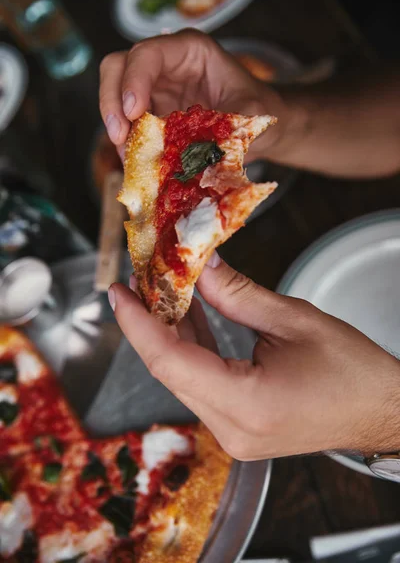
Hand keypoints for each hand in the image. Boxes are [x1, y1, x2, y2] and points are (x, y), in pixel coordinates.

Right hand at [99, 29, 287, 160]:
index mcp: (190, 50)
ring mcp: (155, 88)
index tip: (133, 113)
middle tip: (119, 136)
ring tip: (128, 157)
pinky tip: (136, 164)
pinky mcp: (151, 113)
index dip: (134, 80)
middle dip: (111, 101)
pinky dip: (127, 144)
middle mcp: (166, 64)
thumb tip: (206, 156)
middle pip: (118, 67)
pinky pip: (128, 125)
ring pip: (114, 95)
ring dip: (116, 128)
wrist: (260, 123)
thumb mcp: (252, 115)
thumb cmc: (257, 108)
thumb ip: (230, 128)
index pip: (148, 53)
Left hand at [108, 256, 399, 459]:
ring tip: (161, 290)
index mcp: (247, 404)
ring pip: (183, 378)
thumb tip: (197, 265)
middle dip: (150, 323)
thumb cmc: (354, 370)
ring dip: (171, 333)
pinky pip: (202, 386)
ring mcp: (233, 435)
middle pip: (170, 370)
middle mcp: (231, 430)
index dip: (137, 324)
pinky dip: (193, 350)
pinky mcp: (238, 428)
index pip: (170, 361)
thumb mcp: (294, 320)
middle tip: (141, 280)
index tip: (118, 292)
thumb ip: (236, 294)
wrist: (384, 412)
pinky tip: (188, 316)